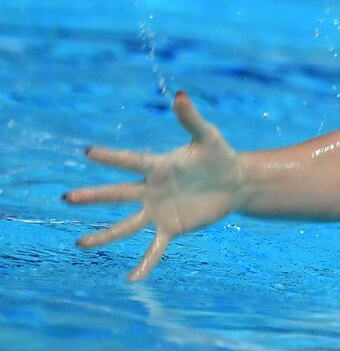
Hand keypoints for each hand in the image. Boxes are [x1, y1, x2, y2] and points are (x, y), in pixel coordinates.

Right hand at [64, 91, 243, 281]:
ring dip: (105, 235)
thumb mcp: (208, 136)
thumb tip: (180, 95)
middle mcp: (151, 189)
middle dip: (94, 195)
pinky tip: (132, 279)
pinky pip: (155, 248)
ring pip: (127, 225)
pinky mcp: (172, 228)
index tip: (88, 152)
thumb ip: (191, 119)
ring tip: (81, 243)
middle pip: (119, 194)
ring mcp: (159, 210)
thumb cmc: (219, 155)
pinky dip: (145, 263)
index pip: (130, 161)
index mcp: (157, 166)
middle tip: (68, 197)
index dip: (111, 157)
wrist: (236, 182)